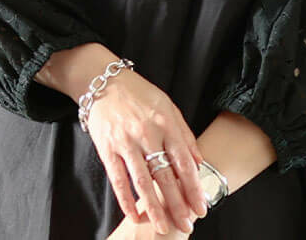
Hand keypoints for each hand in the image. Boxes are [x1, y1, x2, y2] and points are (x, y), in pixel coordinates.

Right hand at [86, 67, 208, 234]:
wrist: (104, 81)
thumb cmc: (139, 94)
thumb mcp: (167, 106)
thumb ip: (184, 134)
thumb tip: (199, 162)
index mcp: (165, 123)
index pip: (184, 161)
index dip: (193, 187)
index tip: (201, 207)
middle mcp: (148, 134)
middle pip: (166, 176)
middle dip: (178, 204)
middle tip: (187, 225)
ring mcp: (127, 142)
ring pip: (143, 183)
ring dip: (154, 209)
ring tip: (163, 227)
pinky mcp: (108, 149)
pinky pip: (119, 180)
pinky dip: (126, 200)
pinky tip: (134, 215)